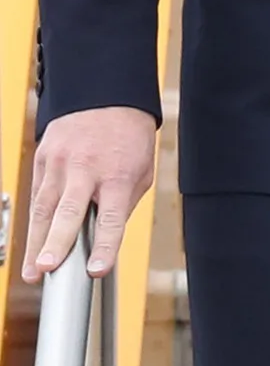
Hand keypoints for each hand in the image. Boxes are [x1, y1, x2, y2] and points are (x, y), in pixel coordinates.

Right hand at [23, 106, 158, 281]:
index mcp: (118, 174)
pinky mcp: (43, 158)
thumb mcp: (142, 169)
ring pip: (44, 208)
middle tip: (45, 269)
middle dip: (56, 243)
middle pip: (68, 212)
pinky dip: (34, 221)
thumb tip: (104, 237)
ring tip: (32, 272)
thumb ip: (123, 204)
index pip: (112, 217)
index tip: (96, 269)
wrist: (107, 94)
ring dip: (36, 242)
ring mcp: (60, 163)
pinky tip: (33, 244)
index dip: (104, 246)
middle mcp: (86, 169)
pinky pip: (37, 195)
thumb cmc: (129, 136)